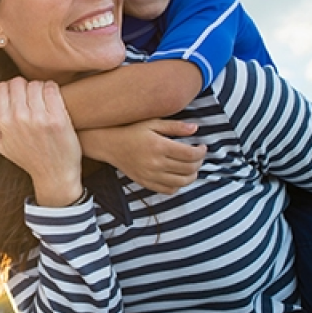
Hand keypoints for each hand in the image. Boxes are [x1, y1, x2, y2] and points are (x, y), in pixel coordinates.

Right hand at [0, 77, 82, 206]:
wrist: (54, 175)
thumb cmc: (28, 159)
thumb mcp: (1, 145)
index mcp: (4, 122)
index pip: (2, 87)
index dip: (11, 88)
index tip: (20, 96)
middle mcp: (20, 118)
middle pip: (19, 82)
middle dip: (25, 86)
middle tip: (33, 97)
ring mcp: (39, 118)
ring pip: (36, 84)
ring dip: (40, 88)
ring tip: (44, 99)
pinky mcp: (57, 118)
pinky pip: (52, 89)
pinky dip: (52, 89)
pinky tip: (53, 98)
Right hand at [79, 119, 205, 193]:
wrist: (109, 144)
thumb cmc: (131, 130)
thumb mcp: (152, 122)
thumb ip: (175, 126)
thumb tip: (195, 128)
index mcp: (159, 146)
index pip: (190, 154)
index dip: (201, 151)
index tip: (202, 146)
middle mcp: (156, 163)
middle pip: (189, 169)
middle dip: (199, 163)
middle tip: (198, 155)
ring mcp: (150, 175)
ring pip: (181, 182)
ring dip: (192, 175)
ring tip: (192, 167)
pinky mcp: (145, 182)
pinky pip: (168, 190)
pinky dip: (178, 185)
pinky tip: (178, 176)